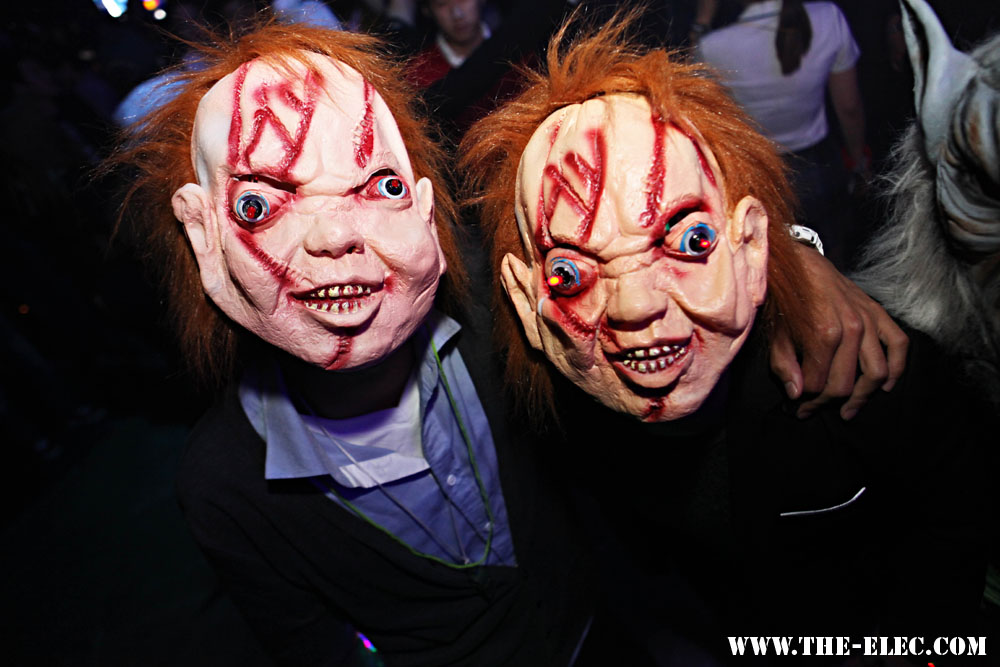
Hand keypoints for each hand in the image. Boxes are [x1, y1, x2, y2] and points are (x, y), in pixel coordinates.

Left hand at [769, 246, 908, 419]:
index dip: (804, 403)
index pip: (817, 385)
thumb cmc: (786, 300)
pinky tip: (885, 387)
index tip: (795, 409)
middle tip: (811, 411)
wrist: (801, 263)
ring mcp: (869, 320)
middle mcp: (851, 328)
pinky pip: (899, 345)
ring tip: (846, 411)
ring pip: (876, 373)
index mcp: (823, 333)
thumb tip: (797, 396)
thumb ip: (784, 365)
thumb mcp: (776, 333)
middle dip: (825, 404)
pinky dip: (897, 369)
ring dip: (861, 397)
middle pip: (844, 384)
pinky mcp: (879, 313)